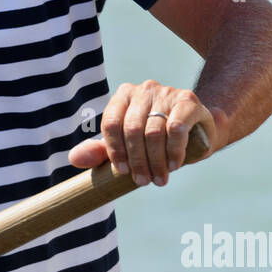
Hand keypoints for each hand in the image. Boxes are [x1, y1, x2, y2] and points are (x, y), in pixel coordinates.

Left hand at [68, 81, 218, 187]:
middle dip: (137, 160)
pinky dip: (173, 150)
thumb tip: (74, 159)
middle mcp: (143, 90)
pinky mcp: (188, 100)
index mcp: (123, 96)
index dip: (114, 150)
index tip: (123, 172)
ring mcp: (167, 92)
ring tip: (159, 179)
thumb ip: (100, 151)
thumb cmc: (155, 138)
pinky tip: (174, 164)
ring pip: (153, 131)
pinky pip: (176, 127)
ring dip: (156, 161)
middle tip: (143, 181)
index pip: (111, 123)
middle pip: (132, 129)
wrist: (197, 129)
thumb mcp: (126, 145)